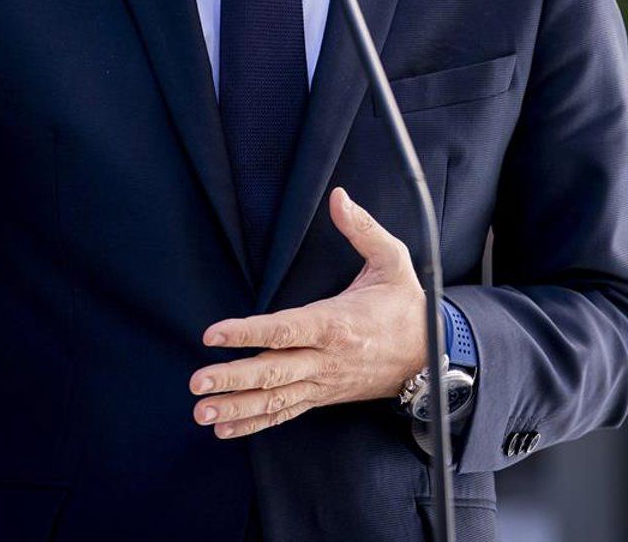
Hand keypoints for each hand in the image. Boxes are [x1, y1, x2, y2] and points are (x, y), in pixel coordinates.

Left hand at [188, 187, 426, 438]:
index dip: (248, 332)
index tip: (213, 333)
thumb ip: (363, 228)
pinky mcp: (323, 396)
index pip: (286, 330)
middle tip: (197, 383)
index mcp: (337, 324)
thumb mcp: (393, 260)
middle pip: (274, 371)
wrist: (430, 355)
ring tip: (202, 413)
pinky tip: (225, 430)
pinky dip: (255, 424)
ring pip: (275, 400)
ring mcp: (323, 382)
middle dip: (233, 379)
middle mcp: (326, 359)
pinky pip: (286, 414)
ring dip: (237, 409)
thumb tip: (339, 196)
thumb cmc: (406, 304)